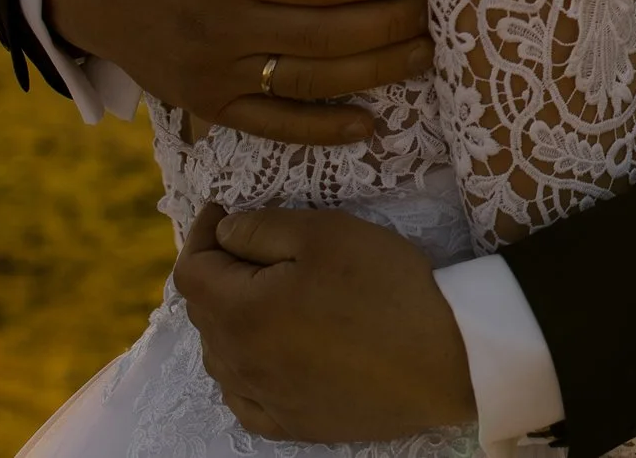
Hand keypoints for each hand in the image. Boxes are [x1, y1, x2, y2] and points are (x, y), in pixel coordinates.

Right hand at [44, 0, 430, 143]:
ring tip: (429, 54)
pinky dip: (323, 130)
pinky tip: (373, 124)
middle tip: (443, 11)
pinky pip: (271, 125)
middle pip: (326, 34)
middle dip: (392, 25)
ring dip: (376, 73)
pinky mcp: (205, 103)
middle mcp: (216, 24)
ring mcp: (209, 71)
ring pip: (310, 82)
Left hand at [177, 202, 477, 441]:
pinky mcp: (292, 424)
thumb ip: (261, 228)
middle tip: (250, 245)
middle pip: (203, 312)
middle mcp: (240, 363)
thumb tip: (224, 232)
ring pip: (220, 356)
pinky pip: (244, 399)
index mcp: (241, 313)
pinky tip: (267, 356)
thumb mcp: (327, 234)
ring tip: (262, 296)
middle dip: (217, 272)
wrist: (444, 360)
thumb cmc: (386, 288)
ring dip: (228, 320)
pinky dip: (243, 372)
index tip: (222, 211)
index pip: (191, 271)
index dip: (201, 234)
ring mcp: (264, 399)